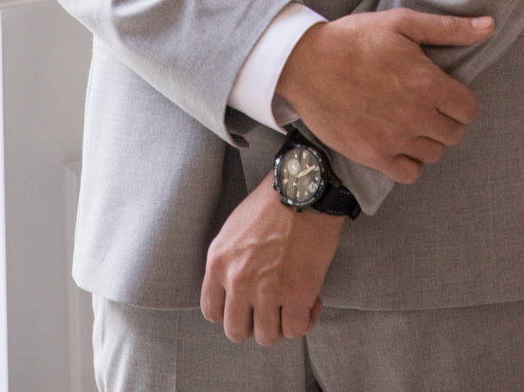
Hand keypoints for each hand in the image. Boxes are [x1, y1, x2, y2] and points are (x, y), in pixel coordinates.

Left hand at [200, 179, 342, 346]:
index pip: (211, 312)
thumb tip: (236, 292)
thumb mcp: (234, 230)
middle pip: (237, 331)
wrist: (304, 187)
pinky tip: (312, 300)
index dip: (231, 313)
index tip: (246, 306)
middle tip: (272, 309)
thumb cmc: (272, 203)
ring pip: (267, 336)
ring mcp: (267, 290)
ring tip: (293, 304)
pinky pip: (296, 330)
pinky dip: (305, 320)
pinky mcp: (297, 293)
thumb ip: (230, 262)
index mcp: (218, 262)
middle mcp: (237, 280)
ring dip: (281, 324)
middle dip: (255, 324)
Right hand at [277, 8, 493, 182]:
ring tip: (410, 120)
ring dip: (428, 139)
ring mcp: (394, 140)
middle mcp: (415, 116)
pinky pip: (410, 173)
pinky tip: (399, 141)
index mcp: (427, 83)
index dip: (460, 100)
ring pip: (434, 154)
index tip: (444, 92)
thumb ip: (449, 29)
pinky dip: (410, 162)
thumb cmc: (354, 38)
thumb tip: (490, 25)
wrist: (305, 63)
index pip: (469, 109)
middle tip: (426, 104)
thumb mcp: (402, 23)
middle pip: (454, 134)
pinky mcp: (373, 156)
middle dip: (446, 119)